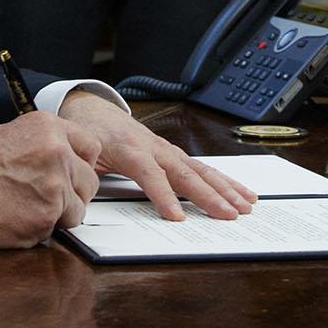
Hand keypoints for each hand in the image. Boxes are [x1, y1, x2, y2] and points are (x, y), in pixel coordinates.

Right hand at [0, 112, 101, 247]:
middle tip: (48, 197)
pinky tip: (19, 218)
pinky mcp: (47, 216)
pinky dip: (42, 228)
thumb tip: (70, 161)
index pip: (92, 147)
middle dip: (73, 193)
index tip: (70, 174)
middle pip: (90, 181)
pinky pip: (59, 228)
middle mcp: (58, 153)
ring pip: (78, 209)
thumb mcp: (14, 136)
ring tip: (28, 207)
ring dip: (59, 214)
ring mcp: (55, 186)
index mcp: (50, 128)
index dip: (81, 165)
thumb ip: (47, 145)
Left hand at [57, 91, 257, 220]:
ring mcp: (167, 149)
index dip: (164, 196)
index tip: (177, 217)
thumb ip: (88, 178)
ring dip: (225, 188)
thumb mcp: (82, 157)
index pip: (150, 174)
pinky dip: (224, 181)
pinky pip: (202, 167)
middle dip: (210, 195)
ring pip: (201, 169)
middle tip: (229, 214)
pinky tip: (241, 192)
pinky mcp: (174, 153)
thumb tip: (89, 201)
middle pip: (185, 173)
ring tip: (245, 205)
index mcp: (129, 149)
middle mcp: (154, 147)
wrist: (93, 109)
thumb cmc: (89, 134)